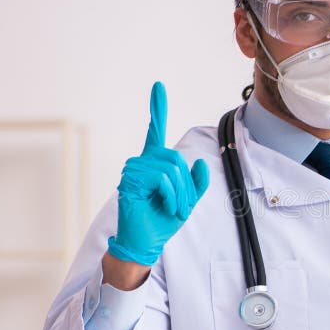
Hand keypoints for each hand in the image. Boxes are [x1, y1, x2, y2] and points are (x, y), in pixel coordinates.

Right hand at [107, 82, 209, 265]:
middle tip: (182, 205)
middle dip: (186, 184)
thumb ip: (195, 182)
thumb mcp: (187, 200)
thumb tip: (200, 162)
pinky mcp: (130, 180)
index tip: (158, 86)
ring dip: (180, 193)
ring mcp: (133, 170)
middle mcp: (141, 162)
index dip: (157, 108)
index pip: (155, 130)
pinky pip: (162, 178)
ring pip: (171, 168)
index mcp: (154, 163)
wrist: (145, 242)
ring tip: (173, 208)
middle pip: (175, 158)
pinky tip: (167, 207)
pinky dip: (172, 195)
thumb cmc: (162, 221)